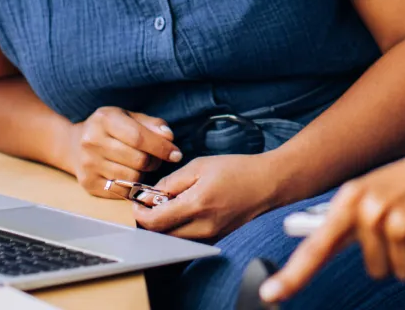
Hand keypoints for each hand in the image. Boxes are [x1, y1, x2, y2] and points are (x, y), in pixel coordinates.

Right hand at [67, 106, 182, 196]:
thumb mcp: (128, 117)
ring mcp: (88, 165)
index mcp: (104, 119)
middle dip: (155, 161)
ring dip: (144, 174)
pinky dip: (132, 186)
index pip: (139, 137)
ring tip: (143, 166)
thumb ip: (151, 124)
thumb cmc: (109, 128)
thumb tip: (169, 137)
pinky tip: (130, 175)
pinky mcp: (88, 183)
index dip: (161, 147)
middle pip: (138, 159)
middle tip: (158, 159)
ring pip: (131, 177)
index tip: (176, 154)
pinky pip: (121, 191)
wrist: (74, 144)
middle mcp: (93, 142)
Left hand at [132, 152, 280, 239]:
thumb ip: (173, 181)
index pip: (156, 221)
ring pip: (174, 239)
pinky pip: (189, 239)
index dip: (140, 214)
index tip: (137, 203)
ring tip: (169, 204)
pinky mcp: (216, 239)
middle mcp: (202, 226)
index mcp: (197, 204)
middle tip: (150, 203)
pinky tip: (184, 210)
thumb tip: (150, 195)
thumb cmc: (236, 169)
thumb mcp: (201, 165)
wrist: (267, 183)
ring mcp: (210, 236)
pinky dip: (179, 228)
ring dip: (164, 225)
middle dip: (150, 220)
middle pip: (162, 235)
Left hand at [260, 134, 404, 302]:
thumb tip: (310, 238)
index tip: (270, 294)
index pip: (318, 243)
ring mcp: (401, 218)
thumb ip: (351, 217)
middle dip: (395, 254)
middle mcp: (372, 207)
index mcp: (355, 196)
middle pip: (373, 268)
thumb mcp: (381, 188)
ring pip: (403, 272)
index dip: (293, 274)